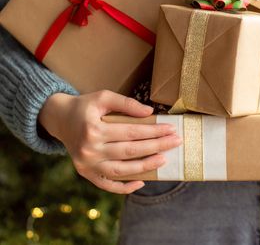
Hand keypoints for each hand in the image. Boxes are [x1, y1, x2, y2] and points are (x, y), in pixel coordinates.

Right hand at [38, 91, 181, 193]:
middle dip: (156, 147)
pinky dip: (124, 187)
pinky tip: (141, 181)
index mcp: (94, 129)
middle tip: (176, 142)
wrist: (59, 119)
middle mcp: (89, 150)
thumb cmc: (85, 105)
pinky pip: (107, 184)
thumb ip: (127, 103)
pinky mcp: (85, 173)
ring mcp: (87, 165)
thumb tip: (149, 112)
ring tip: (164, 160)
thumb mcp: (104, 97)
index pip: (131, 132)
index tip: (171, 128)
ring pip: (121, 170)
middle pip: (130, 151)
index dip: (153, 131)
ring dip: (145, 167)